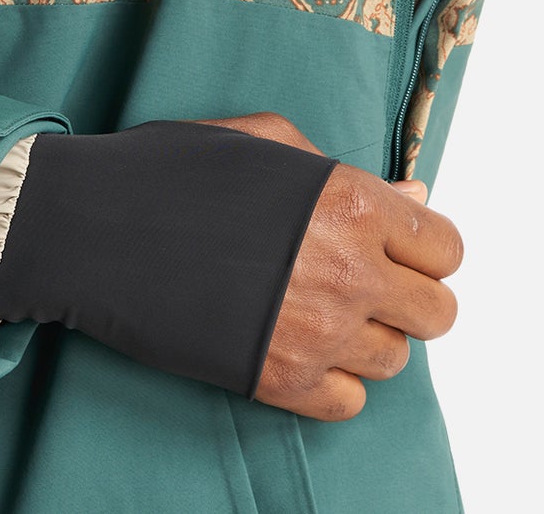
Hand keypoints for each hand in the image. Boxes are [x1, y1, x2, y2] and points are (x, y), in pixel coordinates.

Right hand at [197, 112, 462, 421]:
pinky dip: (335, 381)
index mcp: (352, 204)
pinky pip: (349, 403)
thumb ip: (349, 175)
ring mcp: (317, 332)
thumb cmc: (178, 170)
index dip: (427, 247)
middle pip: (437, 314)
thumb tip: (413, 202)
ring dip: (370, 339)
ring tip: (325, 309)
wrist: (97, 228)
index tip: (402, 247)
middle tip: (372, 283)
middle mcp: (349, 272)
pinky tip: (303, 344)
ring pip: (395, 361)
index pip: (446, 248)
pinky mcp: (279, 380)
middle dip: (412, 297)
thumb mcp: (268, 140)